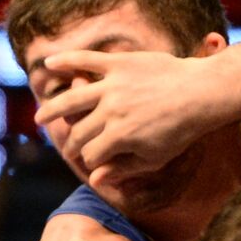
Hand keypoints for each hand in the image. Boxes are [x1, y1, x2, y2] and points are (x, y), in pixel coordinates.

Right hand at [35, 49, 213, 184]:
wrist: (199, 95)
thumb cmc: (180, 132)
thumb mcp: (155, 158)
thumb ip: (124, 169)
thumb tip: (95, 180)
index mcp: (119, 137)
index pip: (91, 154)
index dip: (89, 162)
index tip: (90, 164)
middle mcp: (110, 112)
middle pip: (80, 131)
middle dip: (72, 144)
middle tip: (67, 148)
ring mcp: (112, 86)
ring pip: (73, 98)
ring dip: (53, 110)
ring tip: (40, 119)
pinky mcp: (118, 64)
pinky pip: (86, 60)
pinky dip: (66, 61)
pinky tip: (49, 64)